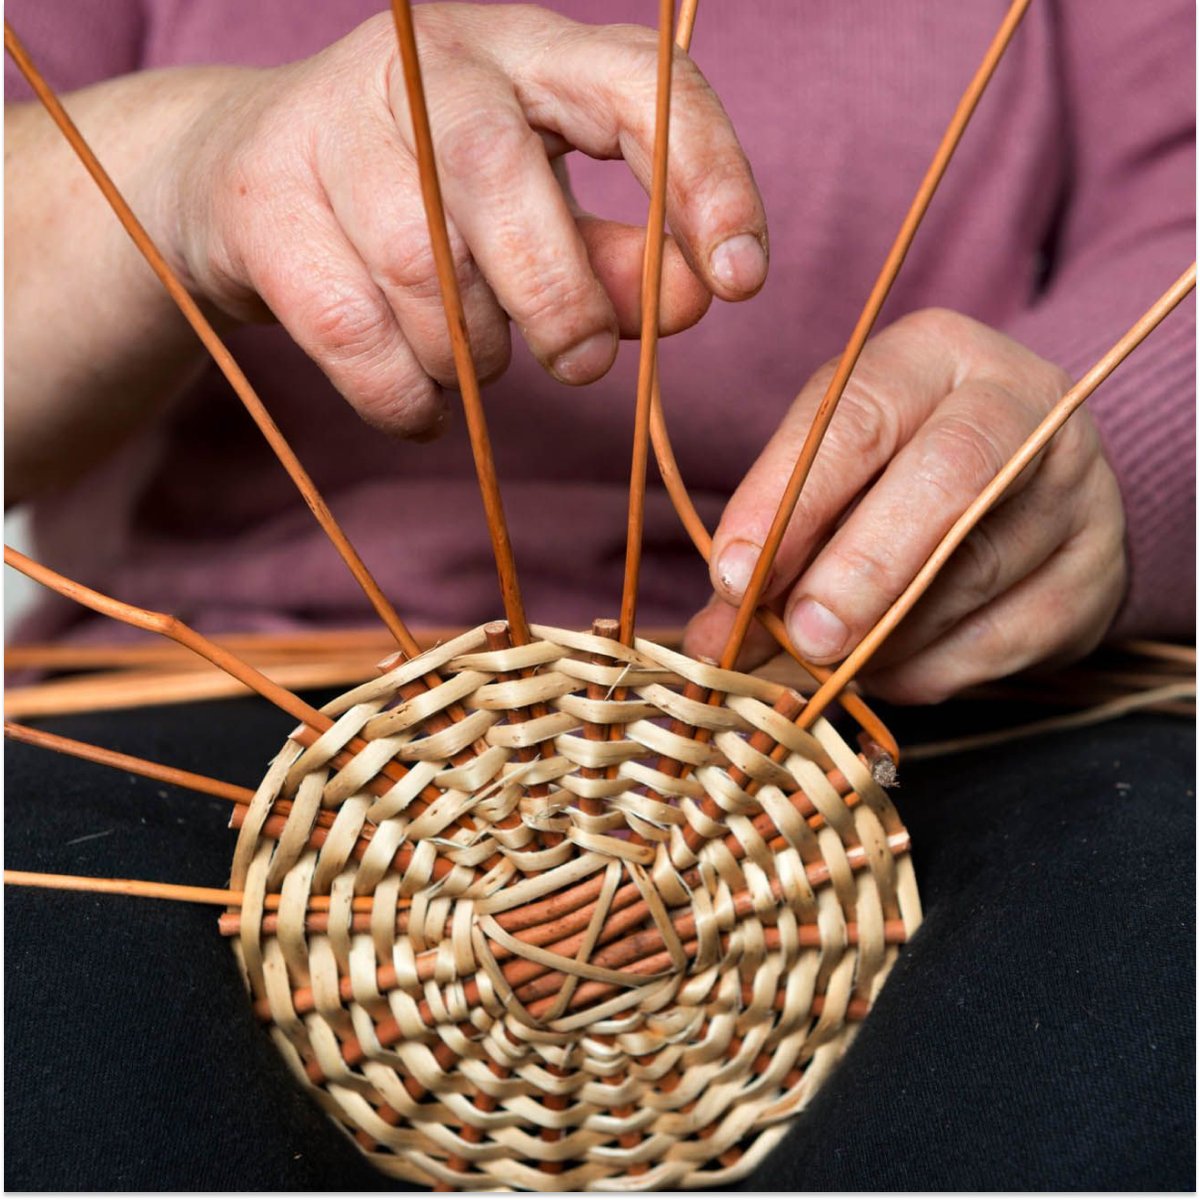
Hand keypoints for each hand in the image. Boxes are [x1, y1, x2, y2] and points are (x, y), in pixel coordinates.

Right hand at [164, 4, 766, 436]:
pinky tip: (421, 402)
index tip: (741, 280)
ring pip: (423, 273)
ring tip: (471, 360)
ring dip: (469, 355)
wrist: (248, 180)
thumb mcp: (538, 212)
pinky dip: (405, 397)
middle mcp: (425, 63)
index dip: (705, 178)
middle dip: (558, 303)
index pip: (638, 85)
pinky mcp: (263, 202)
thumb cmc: (426, 200)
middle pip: (504, 182)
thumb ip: (619, 254)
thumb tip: (695, 298)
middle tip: (577, 365)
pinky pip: (355, 335)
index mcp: (524, 52)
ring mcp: (329, 122)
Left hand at [684, 309, 1126, 702]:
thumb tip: (713, 638)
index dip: (789, 501)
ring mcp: (1075, 489)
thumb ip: (775, 540)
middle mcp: (1022, 405)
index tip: (732, 576)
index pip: (858, 417)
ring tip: (823, 659)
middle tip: (803, 634)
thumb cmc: (893, 471)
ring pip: (970, 574)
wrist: (1022, 491)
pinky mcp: (1096, 574)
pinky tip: (886, 665)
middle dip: (860, 568)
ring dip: (881, 636)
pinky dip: (925, 668)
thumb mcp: (829, 472)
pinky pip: (999, 642)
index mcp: (934, 356)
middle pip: (946, 481)